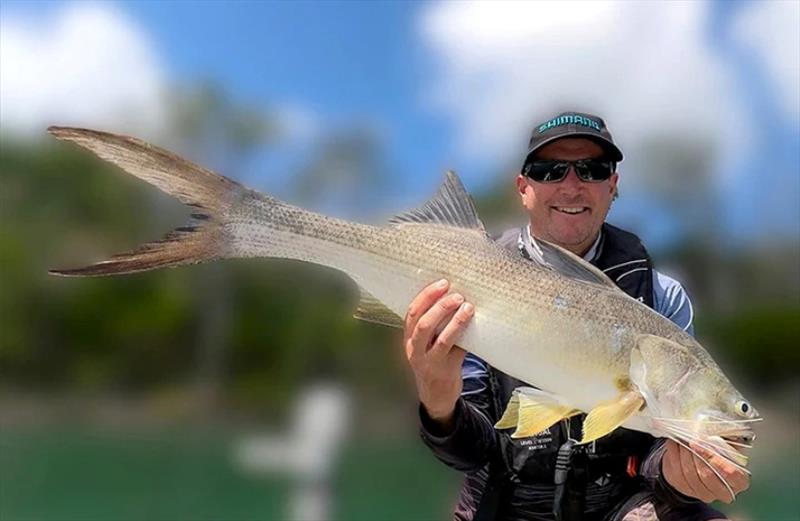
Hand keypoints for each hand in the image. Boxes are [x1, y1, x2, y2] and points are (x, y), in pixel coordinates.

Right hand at [404, 279, 473, 429]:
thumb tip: (453, 296)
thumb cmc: (433, 362)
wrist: (435, 396)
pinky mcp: (445, 370)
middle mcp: (415, 350)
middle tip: (456, 295)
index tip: (442, 283)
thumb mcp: (424, 344)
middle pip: (423, 324)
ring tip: (468, 308)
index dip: (426, 296)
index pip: (412, 313)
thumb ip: (432, 325)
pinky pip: (457, 351)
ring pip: (441, 338)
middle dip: (440, 306)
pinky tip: (474, 326)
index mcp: (408, 338)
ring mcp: (429, 361)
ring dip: (456, 321)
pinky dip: (465, 337)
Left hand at [662, 439, 749, 503]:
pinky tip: (676, 444)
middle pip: (707, 475)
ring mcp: (703, 492)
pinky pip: (677, 471)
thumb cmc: (718, 451)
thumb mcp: (727, 443)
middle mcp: (723, 491)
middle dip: (699, 455)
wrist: (699, 459)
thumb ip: (725, 439)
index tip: (708, 443)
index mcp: (739, 480)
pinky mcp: (685, 488)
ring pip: (690, 473)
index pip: (732, 474)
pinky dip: (675, 454)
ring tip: (684, 439)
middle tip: (694, 440)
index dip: (718, 459)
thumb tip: (716, 432)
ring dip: (685, 453)